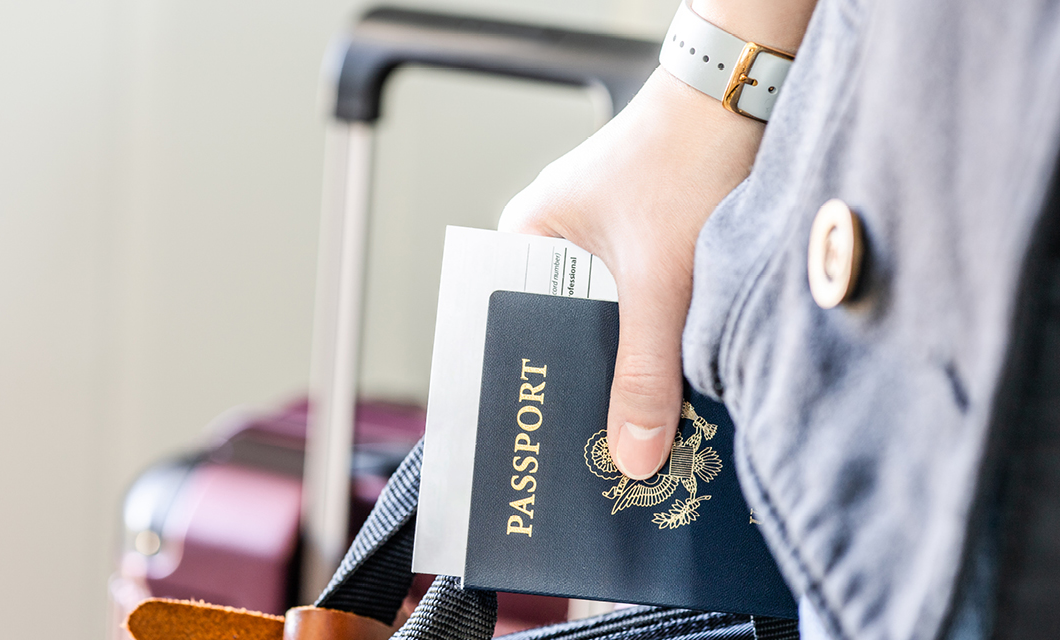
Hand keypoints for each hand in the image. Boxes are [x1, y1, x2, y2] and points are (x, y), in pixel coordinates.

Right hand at [498, 67, 762, 478]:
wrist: (748, 97)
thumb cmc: (684, 158)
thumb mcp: (661, 281)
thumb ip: (645, 372)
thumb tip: (632, 457)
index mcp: (525, 239)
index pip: (506, 331)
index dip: (524, 389)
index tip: (539, 445)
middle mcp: (554, 244)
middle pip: (559, 338)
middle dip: (583, 390)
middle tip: (596, 455)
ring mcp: (600, 245)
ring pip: (603, 330)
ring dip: (625, 369)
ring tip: (637, 429)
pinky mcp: (646, 247)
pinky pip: (637, 314)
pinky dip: (653, 345)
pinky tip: (671, 383)